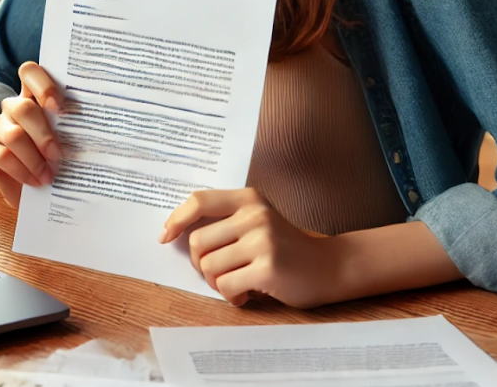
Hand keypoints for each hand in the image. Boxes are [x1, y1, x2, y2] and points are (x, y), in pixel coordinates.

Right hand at [0, 62, 63, 208]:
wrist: (9, 167)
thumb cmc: (43, 149)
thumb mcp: (58, 136)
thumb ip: (70, 132)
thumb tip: (99, 142)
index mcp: (32, 96)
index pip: (30, 73)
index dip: (44, 85)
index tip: (60, 107)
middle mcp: (12, 107)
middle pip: (23, 108)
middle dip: (44, 135)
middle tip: (59, 156)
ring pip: (13, 136)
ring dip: (35, 159)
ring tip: (49, 176)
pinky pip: (4, 157)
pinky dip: (23, 171)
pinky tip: (36, 181)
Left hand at [160, 188, 341, 308]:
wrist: (330, 267)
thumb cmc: (286, 248)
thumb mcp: (258, 222)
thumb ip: (226, 221)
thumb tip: (175, 234)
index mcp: (249, 199)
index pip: (199, 201)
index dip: (176, 219)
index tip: (166, 237)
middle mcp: (255, 215)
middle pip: (197, 242)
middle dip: (200, 264)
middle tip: (219, 273)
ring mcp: (262, 241)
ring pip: (209, 267)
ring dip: (217, 283)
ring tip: (237, 284)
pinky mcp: (267, 268)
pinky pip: (225, 286)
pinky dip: (231, 297)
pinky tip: (247, 295)